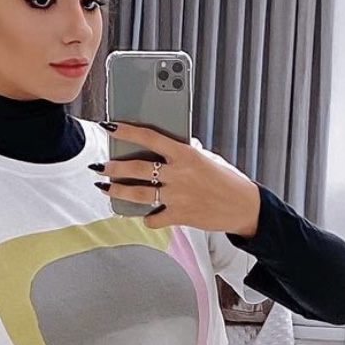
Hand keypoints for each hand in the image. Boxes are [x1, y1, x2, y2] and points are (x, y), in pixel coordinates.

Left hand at [95, 122, 261, 235]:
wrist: (243, 206)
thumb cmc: (225, 180)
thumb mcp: (206, 158)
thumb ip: (183, 154)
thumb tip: (164, 148)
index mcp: (185, 153)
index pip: (149, 136)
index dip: (126, 130)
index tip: (109, 125)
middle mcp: (179, 174)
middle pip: (137, 168)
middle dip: (114, 167)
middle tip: (101, 166)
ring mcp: (177, 196)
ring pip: (138, 194)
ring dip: (117, 191)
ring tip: (105, 188)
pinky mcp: (179, 216)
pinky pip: (153, 218)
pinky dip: (148, 217)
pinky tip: (146, 215)